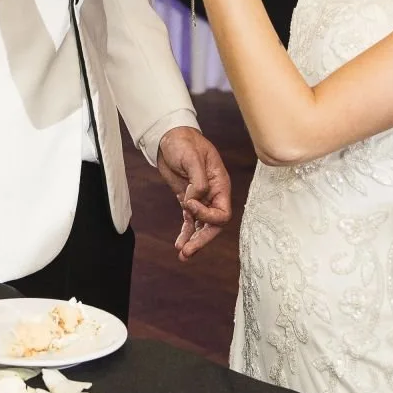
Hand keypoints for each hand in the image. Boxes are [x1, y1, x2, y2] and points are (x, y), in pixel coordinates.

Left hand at [156, 126, 232, 259]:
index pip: (222, 212)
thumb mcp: (192, 157)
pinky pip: (190, 222)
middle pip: (214, 225)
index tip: (188, 204)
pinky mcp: (188, 201)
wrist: (170, 137)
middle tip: (188, 251)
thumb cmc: (184, 142)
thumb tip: (197, 198)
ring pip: (202, 227)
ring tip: (182, 254)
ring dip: (194, 241)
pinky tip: (179, 245)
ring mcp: (201, 199)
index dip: (207, 214)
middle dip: (202, 239)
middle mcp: (214, 195)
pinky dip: (186, 233)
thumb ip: (198, 180)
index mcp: (220, 185)